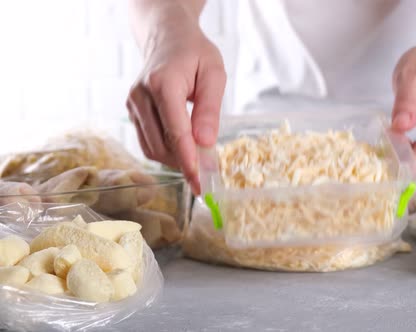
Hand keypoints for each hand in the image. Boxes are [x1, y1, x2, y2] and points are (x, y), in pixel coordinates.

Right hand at [126, 26, 225, 192]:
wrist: (168, 38)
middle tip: (208, 175)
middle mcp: (141, 96)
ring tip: (199, 162)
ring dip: (175, 160)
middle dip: (184, 164)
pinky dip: (166, 151)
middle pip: (161, 145)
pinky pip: (148, 141)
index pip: (176, 132)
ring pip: (151, 148)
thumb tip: (205, 143)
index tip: (200, 181)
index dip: (189, 160)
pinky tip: (184, 150)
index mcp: (163, 84)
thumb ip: (210, 109)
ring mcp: (132, 104)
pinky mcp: (132, 111)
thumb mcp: (214, 74)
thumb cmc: (195, 53)